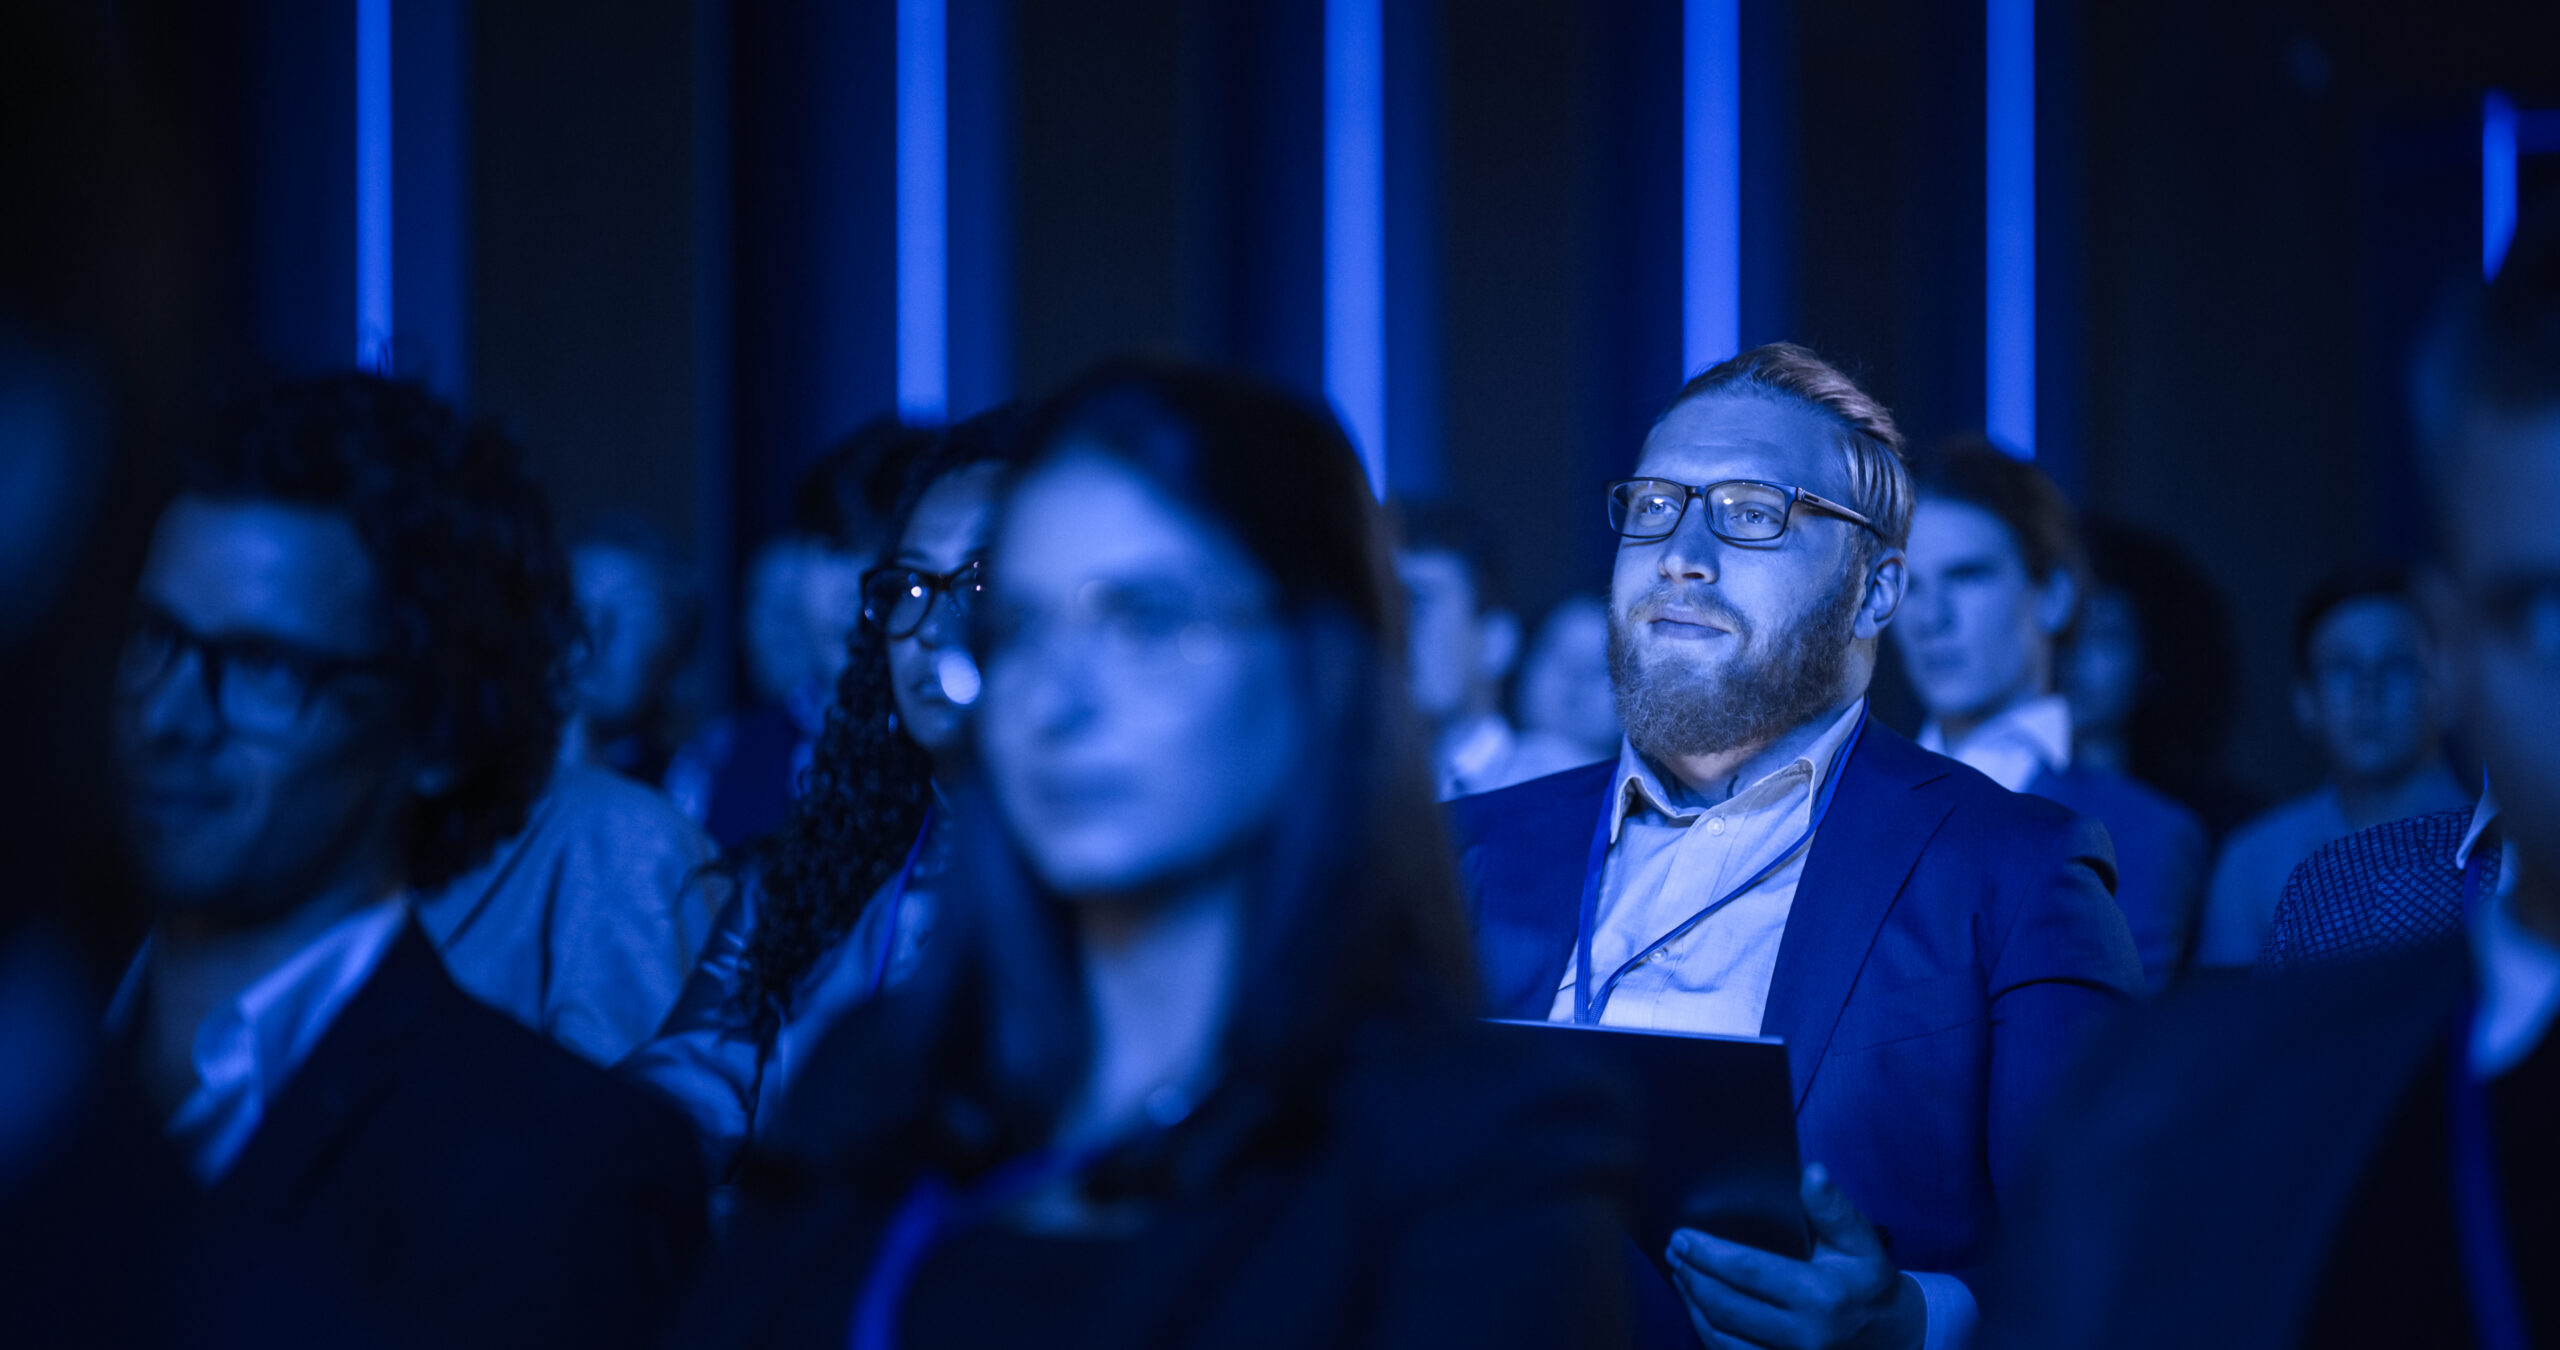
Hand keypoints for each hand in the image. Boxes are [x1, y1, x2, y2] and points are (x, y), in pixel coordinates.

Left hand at [1664, 1163, 1926, 1349]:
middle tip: (1675, 1253)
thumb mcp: (1861, 1243)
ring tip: (1681, 1276)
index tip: (1682, 1237)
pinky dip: (1707, 1332)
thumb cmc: (1869, 1284)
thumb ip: (1833, 1210)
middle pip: (1726, 1307)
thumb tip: (1812, 1173)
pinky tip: (1698, 1307)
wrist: (1893, 1340)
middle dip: (1692, 1277)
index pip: (1749, 1272)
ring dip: (1693, 1305)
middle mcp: (1804, 1337)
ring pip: (1720, 1338)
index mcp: (1821, 1297)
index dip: (1709, 1254)